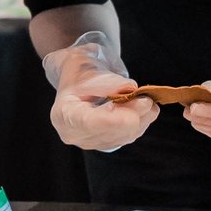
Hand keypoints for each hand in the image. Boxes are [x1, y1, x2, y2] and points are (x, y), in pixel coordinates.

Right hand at [42, 31, 156, 152]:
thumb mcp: (88, 67)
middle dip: (133, 114)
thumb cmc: (80, 70)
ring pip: (125, 135)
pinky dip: (142, 121)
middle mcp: (76, 134)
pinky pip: (131, 135)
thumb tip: (130, 89)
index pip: (89, 124)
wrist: (79, 78)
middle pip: (112, 131)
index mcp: (64, 115)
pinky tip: (144, 108)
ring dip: (142, 117)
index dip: (113, 121)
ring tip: (147, 98)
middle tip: (147, 97)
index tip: (132, 114)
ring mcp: (92, 141)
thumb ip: (108, 81)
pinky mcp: (108, 142)